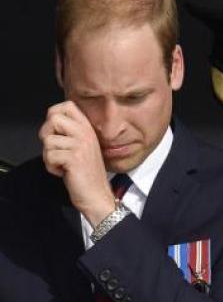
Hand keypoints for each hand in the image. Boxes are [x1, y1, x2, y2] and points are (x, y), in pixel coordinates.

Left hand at [39, 101, 115, 225]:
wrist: (97, 195)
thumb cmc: (87, 174)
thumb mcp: (83, 147)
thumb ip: (71, 133)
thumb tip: (52, 124)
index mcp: (88, 129)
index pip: (67, 106)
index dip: (54, 115)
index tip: (56, 132)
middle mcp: (85, 134)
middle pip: (53, 118)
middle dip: (47, 134)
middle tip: (56, 149)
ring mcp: (81, 145)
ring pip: (48, 140)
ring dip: (49, 156)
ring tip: (62, 163)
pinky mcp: (74, 158)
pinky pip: (49, 156)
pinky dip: (51, 167)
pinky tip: (64, 172)